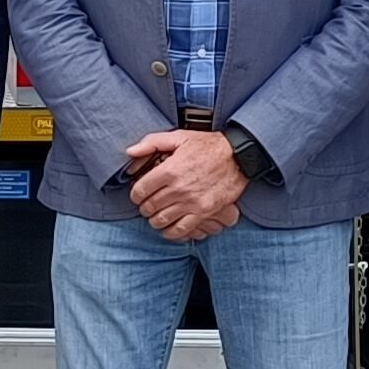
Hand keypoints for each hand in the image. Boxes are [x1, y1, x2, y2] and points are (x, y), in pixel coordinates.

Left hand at [122, 127, 243, 242]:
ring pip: (161, 220)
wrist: (238, 156)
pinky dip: (170, 232)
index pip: (140, 190)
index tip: (138, 195)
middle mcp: (178, 188)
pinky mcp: (204, 212)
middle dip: (144, 207)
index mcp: (169, 170)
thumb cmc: (208, 145)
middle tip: (147, 205)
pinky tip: (168, 228)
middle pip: (149, 207)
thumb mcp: (179, 136)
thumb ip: (152, 143)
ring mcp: (192, 202)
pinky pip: (181, 230)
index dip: (135, 195)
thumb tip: (130, 152)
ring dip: (154, 220)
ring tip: (156, 215)